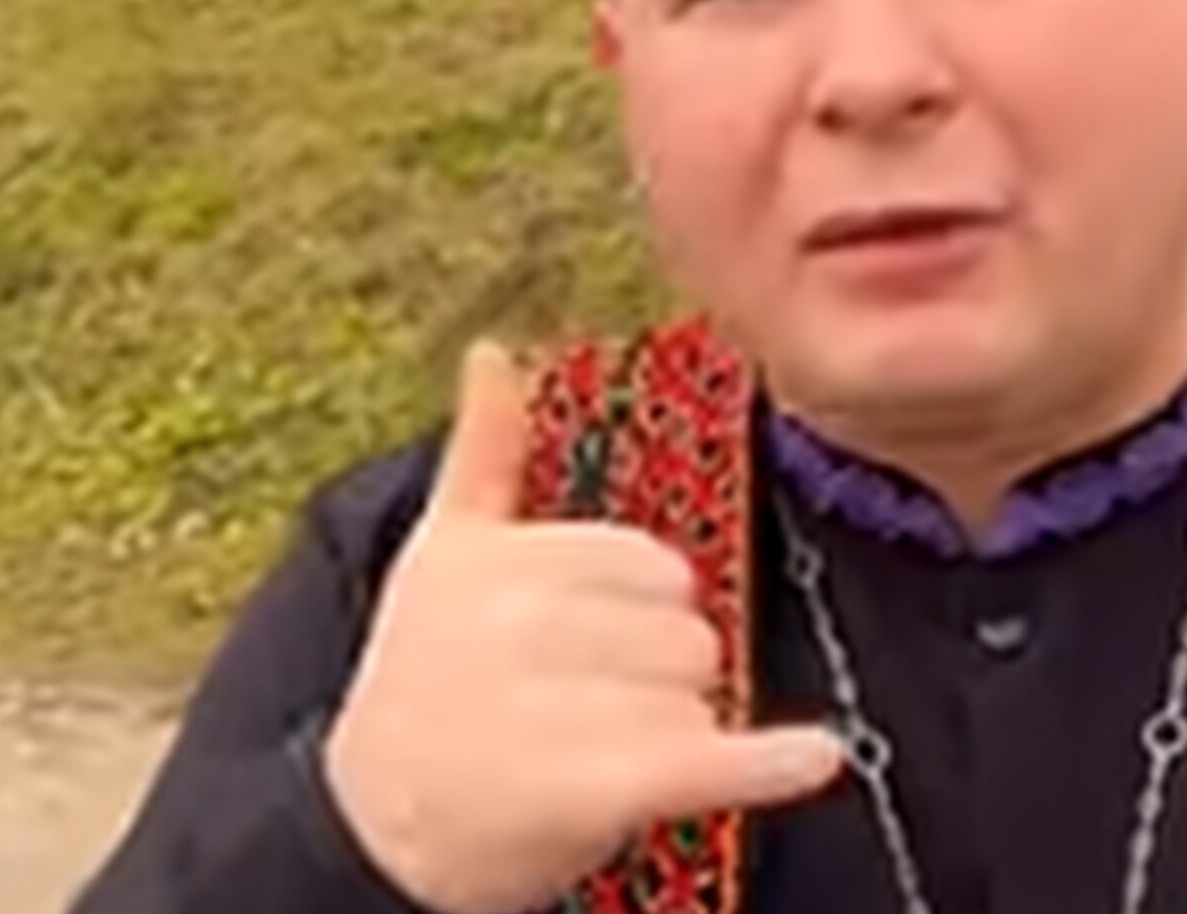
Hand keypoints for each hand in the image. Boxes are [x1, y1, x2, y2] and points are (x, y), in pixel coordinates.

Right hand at [324, 343, 843, 913]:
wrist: (371, 835)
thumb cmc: (421, 686)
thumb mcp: (439, 558)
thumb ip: (483, 452)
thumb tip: (494, 352)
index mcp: (504, 558)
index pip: (652, 568)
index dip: (635, 612)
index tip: (577, 647)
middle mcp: (527, 622)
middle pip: (686, 632)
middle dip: (656, 675)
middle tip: (580, 712)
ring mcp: (562, 706)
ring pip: (698, 695)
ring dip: (667, 734)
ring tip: (587, 756)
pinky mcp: (599, 787)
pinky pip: (712, 757)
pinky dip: (772, 763)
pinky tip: (815, 756)